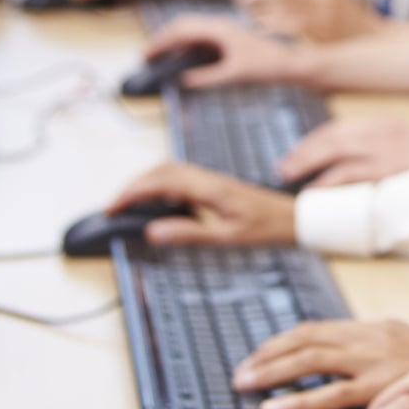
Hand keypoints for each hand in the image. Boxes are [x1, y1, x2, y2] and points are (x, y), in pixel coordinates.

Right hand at [109, 162, 297, 244]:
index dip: (131, 192)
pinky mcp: (216, 185)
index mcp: (209, 189)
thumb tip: (152, 232)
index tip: (112, 207)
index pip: (160, 182)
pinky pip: (181, 178)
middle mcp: (209, 178)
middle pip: (160, 170)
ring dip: (146, 183)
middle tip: (114, 207)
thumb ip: (189, 234)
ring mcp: (212, 180)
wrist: (296, 218)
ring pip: (170, 171)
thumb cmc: (267, 229)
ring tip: (129, 204)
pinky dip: (161, 185)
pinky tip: (159, 203)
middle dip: (132, 185)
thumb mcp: (227, 238)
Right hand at [146, 16, 311, 88]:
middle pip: (182, 26)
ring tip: (158, 56)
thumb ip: (207, 78)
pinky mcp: (227, 37)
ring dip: (173, 40)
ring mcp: (224, 29)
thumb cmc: (266, 67)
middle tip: (146, 56)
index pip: (181, 30)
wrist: (290, 63)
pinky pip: (200, 36)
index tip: (146, 55)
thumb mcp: (234, 75)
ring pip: (190, 29)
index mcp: (219, 29)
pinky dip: (185, 44)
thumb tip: (182, 81)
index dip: (161, 42)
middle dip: (162, 39)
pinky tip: (179, 57)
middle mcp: (220, 24)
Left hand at [232, 322, 408, 408]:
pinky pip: (330, 394)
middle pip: (307, 338)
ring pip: (311, 359)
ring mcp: (378, 359)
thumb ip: (387, 362)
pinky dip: (298, 401)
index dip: (284, 342)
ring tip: (245, 386)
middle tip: (241, 373)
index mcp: (382, 329)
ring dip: (272, 372)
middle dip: (268, 354)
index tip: (260, 355)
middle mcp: (375, 337)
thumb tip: (357, 377)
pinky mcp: (383, 386)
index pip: (320, 329)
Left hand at [234, 0, 386, 42]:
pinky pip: (288, 26)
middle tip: (240, 1)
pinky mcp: (321, 31)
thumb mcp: (329, 0)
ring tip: (248, 16)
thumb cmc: (346, 23)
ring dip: (260, 11)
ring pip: (281, 7)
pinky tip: (260, 29)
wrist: (374, 42)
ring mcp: (323, 12)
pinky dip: (271, 25)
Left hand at [280, 116, 408, 187]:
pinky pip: (349, 176)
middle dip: (302, 152)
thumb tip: (350, 163)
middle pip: (330, 137)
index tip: (298, 154)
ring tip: (292, 181)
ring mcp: (387, 153)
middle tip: (283, 169)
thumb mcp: (407, 148)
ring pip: (334, 154)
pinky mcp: (390, 173)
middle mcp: (384, 133)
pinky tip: (316, 193)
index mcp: (387, 125)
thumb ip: (380, 150)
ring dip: (308, 167)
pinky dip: (328, 184)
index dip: (312, 142)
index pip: (339, 128)